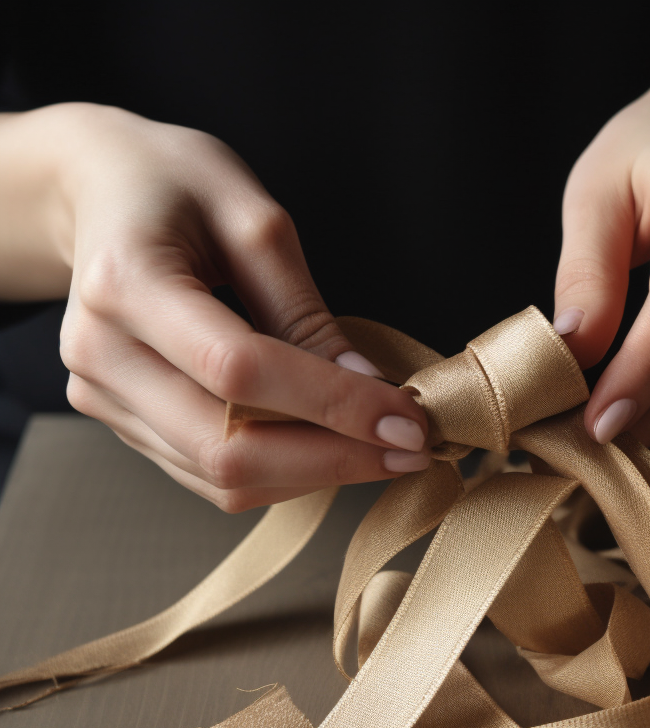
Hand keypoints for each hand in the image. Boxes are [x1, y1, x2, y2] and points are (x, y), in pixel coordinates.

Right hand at [0, 103, 430, 510]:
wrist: (96, 194)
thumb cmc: (177, 187)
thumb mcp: (253, 217)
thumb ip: (306, 310)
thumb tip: (370, 390)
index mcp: (126, 280)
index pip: (239, 370)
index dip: (333, 405)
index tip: (408, 422)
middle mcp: (101, 352)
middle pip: (226, 447)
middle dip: (334, 458)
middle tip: (410, 451)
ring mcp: (103, 395)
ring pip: (222, 476)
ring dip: (315, 474)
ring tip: (380, 450)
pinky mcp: (120, 421)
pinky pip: (209, 476)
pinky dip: (281, 474)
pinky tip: (328, 448)